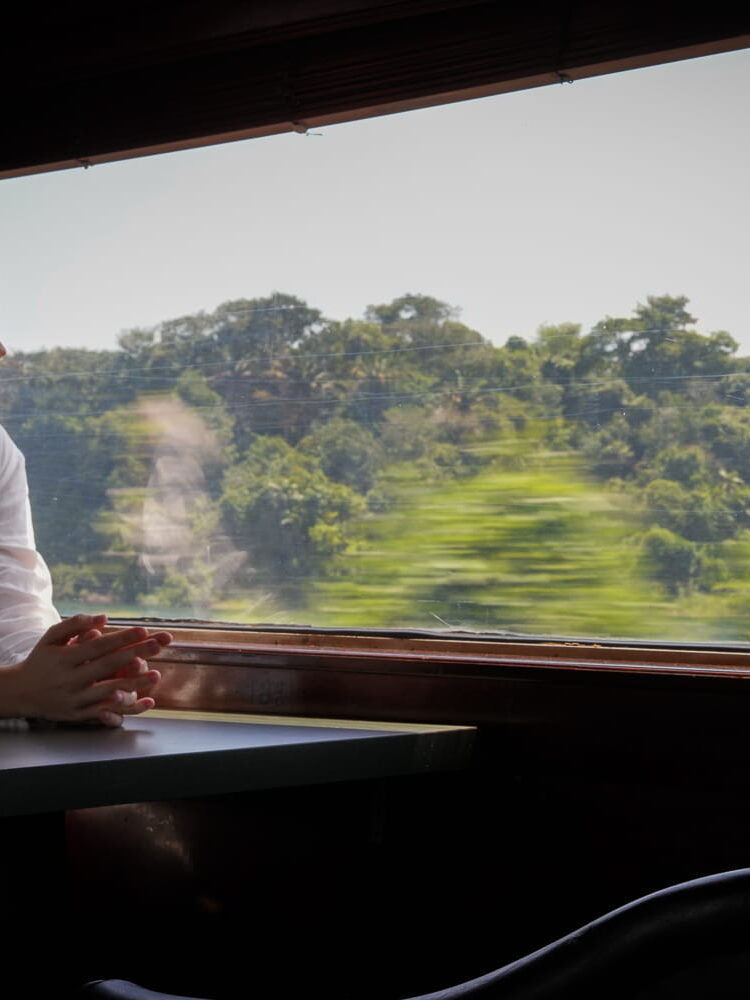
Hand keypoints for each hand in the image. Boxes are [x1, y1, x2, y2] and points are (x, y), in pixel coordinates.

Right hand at [3, 614, 171, 723]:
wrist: (20, 692)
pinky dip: (126, 708)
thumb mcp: (51, 637)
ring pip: (108, 691)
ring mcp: (75, 699)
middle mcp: (70, 679)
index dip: (121, 638)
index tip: (143, 630)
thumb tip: (104, 617)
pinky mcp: (79, 714)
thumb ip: (75, 624)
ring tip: (156, 675)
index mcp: (65, 658)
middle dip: (136, 654)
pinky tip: (145, 702)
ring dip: (134, 683)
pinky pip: (106, 713)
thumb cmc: (41, 659)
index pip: (98, 646)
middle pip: (107, 666)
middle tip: (158, 644)